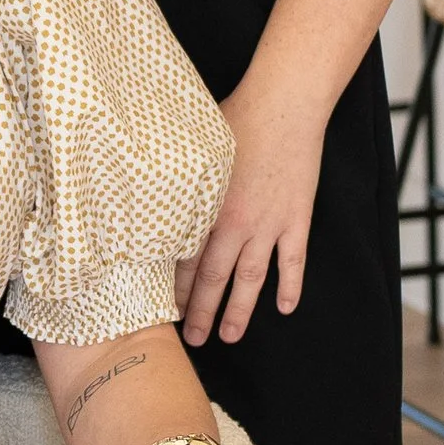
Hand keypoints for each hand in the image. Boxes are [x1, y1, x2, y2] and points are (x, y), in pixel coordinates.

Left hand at [181, 69, 329, 347]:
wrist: (284, 104)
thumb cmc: (236, 116)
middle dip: (201, 313)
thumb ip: (177, 179)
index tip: (165, 310)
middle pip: (214, 279)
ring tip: (229, 336)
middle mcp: (236, 224)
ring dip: (240, 311)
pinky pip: (293, 262)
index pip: (185, 261)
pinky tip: (284, 308)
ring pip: (251, 280)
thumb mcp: (194, 148)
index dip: (175, 290)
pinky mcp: (296, 219)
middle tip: (192, 340)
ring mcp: (269, 225)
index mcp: (206, 208)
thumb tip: (147, 189)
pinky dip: (290, 286)